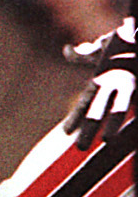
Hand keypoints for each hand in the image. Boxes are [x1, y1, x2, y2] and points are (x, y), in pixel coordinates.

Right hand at [64, 16, 134, 147]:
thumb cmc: (124, 47)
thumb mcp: (104, 49)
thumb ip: (85, 54)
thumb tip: (67, 51)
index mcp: (103, 83)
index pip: (86, 103)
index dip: (76, 117)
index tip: (65, 132)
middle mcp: (115, 89)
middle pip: (98, 112)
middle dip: (89, 128)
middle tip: (80, 148)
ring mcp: (130, 89)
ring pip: (118, 109)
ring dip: (111, 123)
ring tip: (106, 139)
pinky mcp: (137, 90)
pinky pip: (129, 101)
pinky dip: (118, 112)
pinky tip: (126, 134)